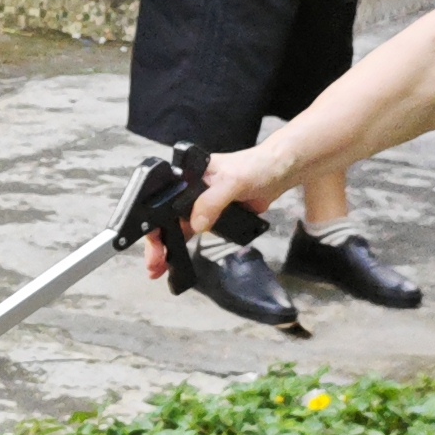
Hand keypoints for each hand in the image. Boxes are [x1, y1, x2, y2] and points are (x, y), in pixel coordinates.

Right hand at [150, 140, 298, 275]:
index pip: (162, 201)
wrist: (280, 171)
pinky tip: (180, 260)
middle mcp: (190, 189)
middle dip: (158, 243)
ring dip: (169, 248)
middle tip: (155, 265)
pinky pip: (196, 232)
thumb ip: (212, 201)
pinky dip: (185, 246)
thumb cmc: (257, 166)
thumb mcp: (233, 181)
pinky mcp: (213, 214)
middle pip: (166, 218)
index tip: (154, 245)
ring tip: (161, 268)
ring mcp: (201, 203)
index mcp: (188, 175)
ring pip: (178, 228)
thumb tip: (196, 224)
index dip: (154, 224)